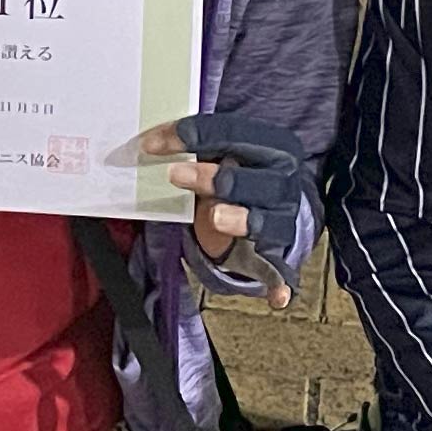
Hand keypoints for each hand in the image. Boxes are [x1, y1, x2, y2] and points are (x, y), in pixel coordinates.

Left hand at [147, 111, 309, 303]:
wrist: (275, 203)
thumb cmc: (238, 171)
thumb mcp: (223, 152)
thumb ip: (196, 147)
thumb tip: (148, 143)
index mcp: (271, 145)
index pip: (231, 133)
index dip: (191, 135)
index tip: (150, 144)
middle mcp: (283, 179)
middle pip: (252, 179)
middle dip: (213, 177)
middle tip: (175, 175)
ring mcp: (283, 216)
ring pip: (265, 220)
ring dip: (240, 218)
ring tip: (215, 217)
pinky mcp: (279, 250)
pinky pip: (280, 269)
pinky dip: (280, 285)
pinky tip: (276, 298)